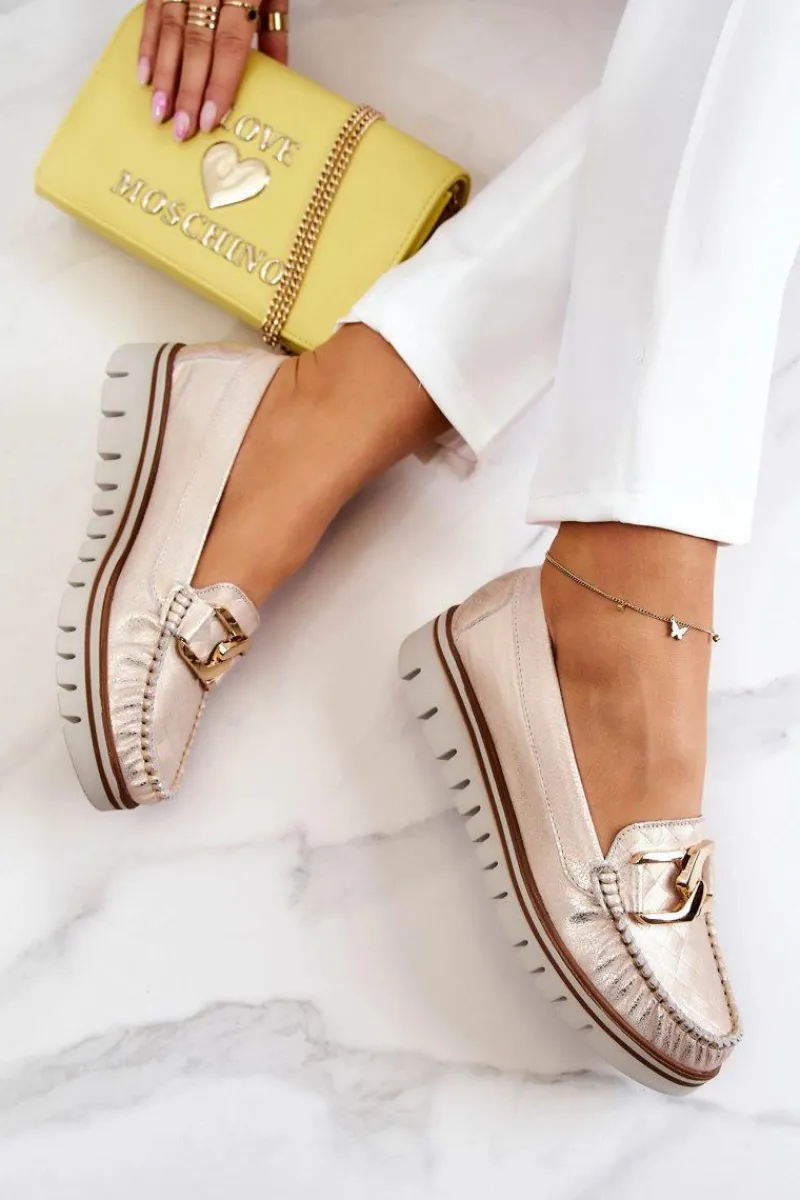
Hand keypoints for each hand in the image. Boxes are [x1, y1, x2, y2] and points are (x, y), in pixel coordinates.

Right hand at [138, 0, 289, 141]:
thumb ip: (274, 30)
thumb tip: (278, 76)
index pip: (231, 44)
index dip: (220, 83)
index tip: (211, 117)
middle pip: (196, 43)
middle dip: (187, 90)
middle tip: (181, 129)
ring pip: (168, 30)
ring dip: (162, 76)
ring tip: (158, 113)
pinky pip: (150, 12)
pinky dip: (145, 45)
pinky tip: (142, 76)